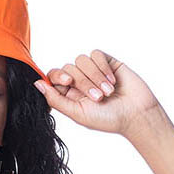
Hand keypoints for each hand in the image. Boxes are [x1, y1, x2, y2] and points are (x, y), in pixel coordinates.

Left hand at [34, 50, 159, 135]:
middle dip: (83, 82)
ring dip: (94, 77)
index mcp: (69, 95)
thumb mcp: (78, 114)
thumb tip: (37, 84)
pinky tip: (112, 81)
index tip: (68, 81)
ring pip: (81, 60)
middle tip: (98, 97)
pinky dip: (103, 68)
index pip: (54, 77)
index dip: (58, 76)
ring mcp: (92, 71)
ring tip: (107, 92)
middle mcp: (79, 81)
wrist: (135, 113)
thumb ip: (56, 100)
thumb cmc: (107, 119)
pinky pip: (96, 54)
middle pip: (68, 68)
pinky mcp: (106, 62)